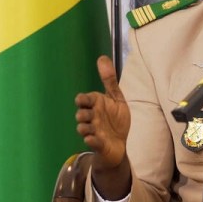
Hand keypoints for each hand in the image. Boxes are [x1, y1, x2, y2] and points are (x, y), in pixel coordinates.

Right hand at [75, 55, 131, 198]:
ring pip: (84, 129)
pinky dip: (92, 141)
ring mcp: (94, 132)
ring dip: (84, 128)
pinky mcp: (100, 144)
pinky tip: (92, 139)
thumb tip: (102, 57)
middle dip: (82, 114)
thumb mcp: (116, 98)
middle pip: (81, 115)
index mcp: (96, 106)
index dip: (82, 100)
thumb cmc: (116, 119)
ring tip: (87, 127)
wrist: (121, 143)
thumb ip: (109, 80)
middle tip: (85, 114)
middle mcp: (92, 118)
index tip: (81, 99)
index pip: (84, 100)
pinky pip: (93, 143)